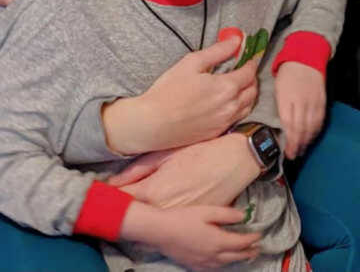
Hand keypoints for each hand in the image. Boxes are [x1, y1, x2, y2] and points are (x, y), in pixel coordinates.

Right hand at [103, 36, 258, 153]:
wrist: (150, 124)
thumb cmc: (167, 92)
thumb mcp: (192, 63)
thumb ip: (218, 51)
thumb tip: (237, 40)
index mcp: (226, 87)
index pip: (250, 72)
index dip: (251, 62)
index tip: (249, 57)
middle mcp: (230, 106)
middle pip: (253, 90)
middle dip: (252, 78)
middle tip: (244, 70)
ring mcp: (224, 122)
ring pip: (248, 106)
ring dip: (248, 94)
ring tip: (238, 85)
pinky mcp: (217, 133)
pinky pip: (237, 118)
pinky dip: (239, 108)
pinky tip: (228, 102)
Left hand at [108, 132, 261, 207]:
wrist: (238, 159)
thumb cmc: (204, 150)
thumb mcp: (168, 154)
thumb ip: (137, 169)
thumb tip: (112, 183)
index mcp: (153, 191)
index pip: (121, 201)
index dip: (112, 198)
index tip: (105, 194)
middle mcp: (163, 210)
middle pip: (135, 214)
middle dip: (128, 206)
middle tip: (125, 196)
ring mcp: (179, 219)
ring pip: (153, 221)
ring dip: (147, 214)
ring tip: (149, 203)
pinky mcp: (194, 222)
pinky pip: (173, 222)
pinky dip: (167, 217)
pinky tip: (171, 205)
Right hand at [119, 200, 259, 269]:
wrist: (160, 231)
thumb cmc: (183, 218)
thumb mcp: (208, 211)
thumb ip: (227, 214)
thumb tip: (243, 216)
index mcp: (217, 241)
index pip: (241, 242)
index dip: (252, 239)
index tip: (259, 234)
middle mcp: (212, 255)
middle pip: (236, 256)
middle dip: (249, 252)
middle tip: (258, 248)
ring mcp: (202, 262)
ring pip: (225, 264)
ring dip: (237, 260)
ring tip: (245, 255)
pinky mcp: (193, 265)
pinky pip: (212, 269)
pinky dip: (223, 266)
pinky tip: (223, 262)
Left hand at [275, 62, 325, 157]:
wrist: (305, 58)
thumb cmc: (287, 74)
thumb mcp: (277, 90)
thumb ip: (280, 108)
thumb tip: (281, 126)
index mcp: (287, 99)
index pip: (289, 125)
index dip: (289, 141)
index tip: (287, 151)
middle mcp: (302, 102)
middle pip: (301, 128)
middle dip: (298, 145)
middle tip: (294, 155)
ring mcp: (313, 101)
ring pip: (312, 126)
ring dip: (307, 140)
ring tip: (302, 149)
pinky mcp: (322, 100)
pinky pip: (320, 119)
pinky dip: (316, 130)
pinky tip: (312, 136)